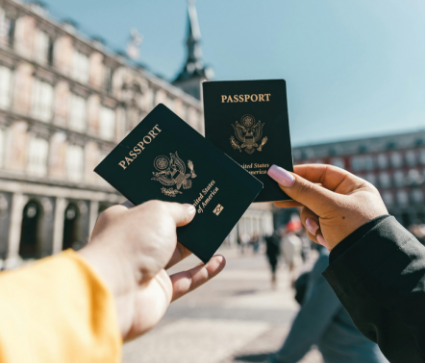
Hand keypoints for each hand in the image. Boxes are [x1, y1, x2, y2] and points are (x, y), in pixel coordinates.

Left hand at [78, 200, 225, 340]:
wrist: (116, 291)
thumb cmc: (131, 242)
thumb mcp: (158, 212)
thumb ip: (177, 210)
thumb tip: (190, 211)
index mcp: (123, 220)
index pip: (146, 205)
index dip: (166, 198)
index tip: (186, 191)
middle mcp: (133, 243)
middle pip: (164, 230)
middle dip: (186, 222)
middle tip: (207, 210)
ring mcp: (146, 268)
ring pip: (177, 254)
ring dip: (197, 245)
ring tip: (218, 232)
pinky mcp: (159, 292)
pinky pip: (186, 280)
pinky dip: (204, 271)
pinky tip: (220, 261)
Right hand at [268, 164, 387, 249]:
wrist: (368, 267)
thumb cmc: (355, 229)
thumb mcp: (328, 206)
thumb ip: (302, 190)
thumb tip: (276, 173)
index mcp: (354, 187)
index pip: (323, 172)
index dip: (303, 173)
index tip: (282, 175)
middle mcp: (348, 200)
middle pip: (314, 193)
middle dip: (301, 201)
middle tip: (278, 201)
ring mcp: (340, 218)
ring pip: (311, 211)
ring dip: (310, 221)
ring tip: (318, 229)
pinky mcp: (334, 233)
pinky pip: (315, 226)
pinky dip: (316, 232)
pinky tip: (324, 239)